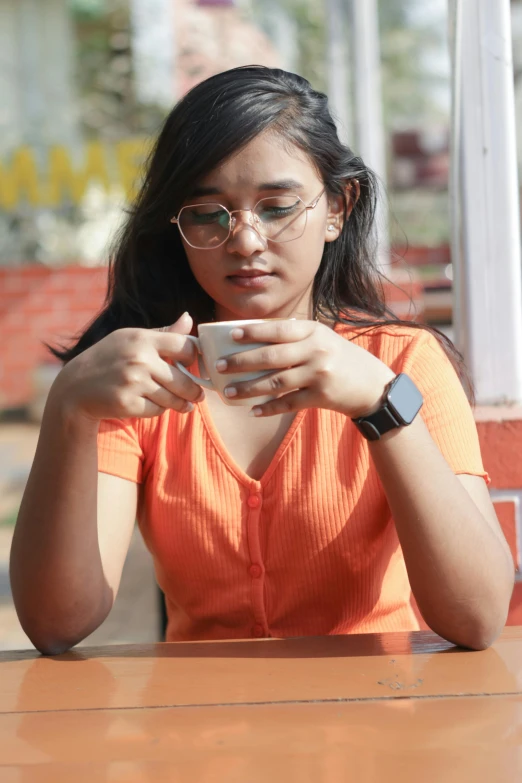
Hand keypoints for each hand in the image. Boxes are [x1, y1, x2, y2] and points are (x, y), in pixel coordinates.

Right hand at [49, 312, 203, 421]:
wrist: (75, 387)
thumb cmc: (108, 359)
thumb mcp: (131, 339)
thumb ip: (163, 333)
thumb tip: (189, 319)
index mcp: (142, 339)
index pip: (185, 346)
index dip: (194, 357)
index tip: (194, 365)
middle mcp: (139, 359)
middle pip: (184, 380)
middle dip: (194, 391)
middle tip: (198, 396)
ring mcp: (133, 382)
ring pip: (173, 399)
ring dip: (179, 403)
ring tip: (183, 404)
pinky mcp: (127, 403)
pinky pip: (157, 410)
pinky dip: (158, 410)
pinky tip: (153, 404)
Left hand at [215, 319, 395, 417]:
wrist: (372, 385)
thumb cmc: (339, 358)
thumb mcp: (322, 338)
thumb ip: (295, 334)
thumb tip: (257, 330)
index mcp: (313, 331)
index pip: (277, 330)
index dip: (253, 332)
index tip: (230, 335)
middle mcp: (316, 350)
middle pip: (271, 356)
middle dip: (241, 361)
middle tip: (219, 365)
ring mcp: (319, 374)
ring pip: (276, 382)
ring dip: (248, 388)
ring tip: (228, 392)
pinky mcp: (321, 396)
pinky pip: (288, 403)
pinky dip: (269, 408)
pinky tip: (252, 411)